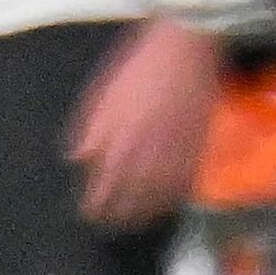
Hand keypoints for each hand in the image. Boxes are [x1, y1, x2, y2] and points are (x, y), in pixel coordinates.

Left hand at [68, 17, 224, 230]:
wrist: (184, 48)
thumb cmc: (137, 67)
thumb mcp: (101, 96)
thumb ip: (90, 131)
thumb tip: (78, 160)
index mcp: (115, 139)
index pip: (101, 185)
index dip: (95, 204)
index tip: (90, 213)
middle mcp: (143, 152)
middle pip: (127, 196)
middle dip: (116, 215)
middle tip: (109, 226)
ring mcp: (172, 152)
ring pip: (156, 196)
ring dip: (144, 214)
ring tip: (134, 223)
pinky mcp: (196, 147)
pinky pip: (184, 183)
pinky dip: (173, 199)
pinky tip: (165, 206)